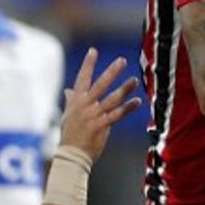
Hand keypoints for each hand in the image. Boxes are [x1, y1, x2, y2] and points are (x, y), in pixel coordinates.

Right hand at [58, 47, 138, 161]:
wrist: (72, 154)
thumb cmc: (70, 134)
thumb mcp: (68, 115)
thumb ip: (70, 101)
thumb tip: (68, 91)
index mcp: (76, 101)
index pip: (82, 78)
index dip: (88, 64)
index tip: (93, 51)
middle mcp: (84, 105)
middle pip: (100, 84)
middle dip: (111, 72)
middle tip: (122, 61)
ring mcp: (93, 115)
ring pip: (111, 98)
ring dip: (124, 88)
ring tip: (134, 80)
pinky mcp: (101, 126)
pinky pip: (117, 114)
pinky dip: (128, 107)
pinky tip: (137, 101)